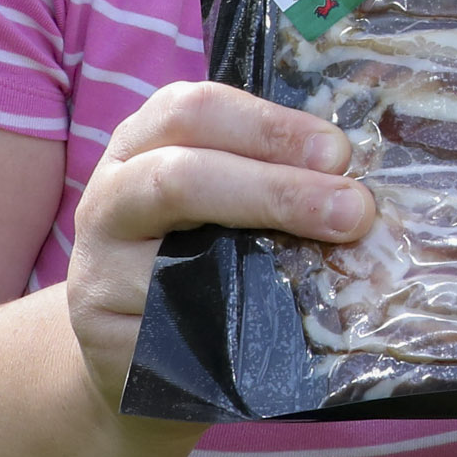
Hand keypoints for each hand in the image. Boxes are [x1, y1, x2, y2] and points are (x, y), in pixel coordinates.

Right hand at [65, 82, 374, 417]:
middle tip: (352, 210)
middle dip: (276, 188)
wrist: (136, 347)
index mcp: (145, 141)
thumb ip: (272, 173)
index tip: (339, 153)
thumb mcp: (224, 193)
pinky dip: (228, 327)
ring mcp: (98, 273)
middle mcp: (111, 198)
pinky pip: (170, 332)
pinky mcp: (105, 342)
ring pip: (167, 262)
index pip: (197, 110)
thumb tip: (359, 183)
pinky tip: (280, 327)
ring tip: (327, 266)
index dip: (271, 126)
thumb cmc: (198, 249)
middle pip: (179, 177)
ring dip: (259, 262)